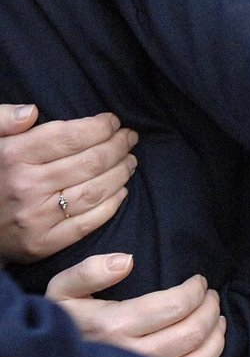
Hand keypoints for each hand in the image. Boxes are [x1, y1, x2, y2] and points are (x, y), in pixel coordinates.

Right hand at [0, 106, 137, 262]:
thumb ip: (4, 119)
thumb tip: (32, 112)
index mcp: (13, 156)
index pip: (71, 136)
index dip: (101, 127)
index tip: (114, 122)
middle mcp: (25, 187)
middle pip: (90, 162)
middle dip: (119, 146)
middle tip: (129, 138)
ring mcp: (34, 219)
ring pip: (95, 190)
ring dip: (121, 173)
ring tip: (130, 160)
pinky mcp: (41, 244)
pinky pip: (87, 223)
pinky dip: (111, 205)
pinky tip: (121, 190)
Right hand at [46, 254, 225, 356]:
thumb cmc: (64, 321)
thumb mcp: (62, 291)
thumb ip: (89, 271)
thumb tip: (126, 262)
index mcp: (112, 327)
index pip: (174, 306)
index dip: (195, 290)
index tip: (199, 281)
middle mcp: (128, 354)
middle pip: (189, 331)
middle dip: (209, 308)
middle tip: (211, 295)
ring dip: (215, 334)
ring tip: (217, 316)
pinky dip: (209, 356)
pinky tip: (211, 340)